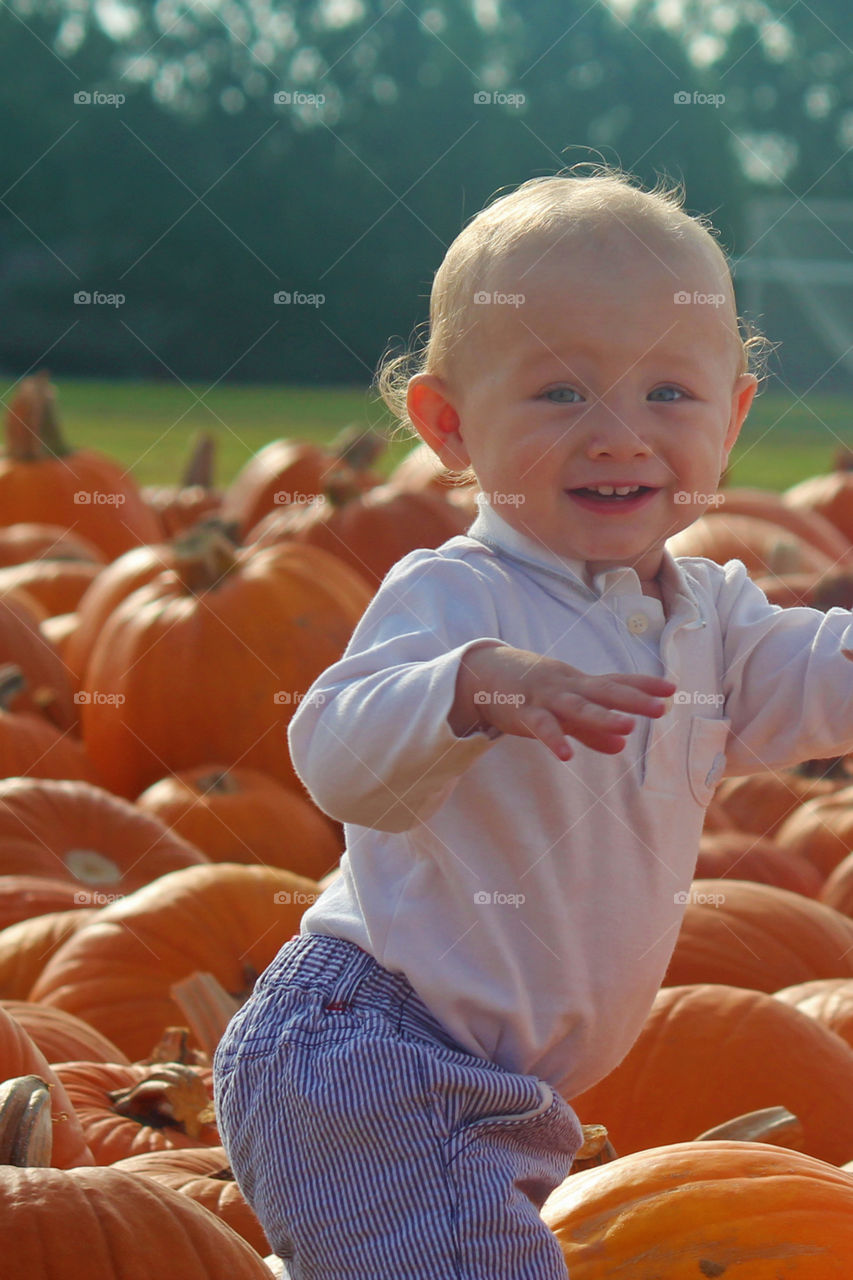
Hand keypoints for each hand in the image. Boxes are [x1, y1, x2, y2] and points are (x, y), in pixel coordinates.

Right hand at [450, 643, 675, 760]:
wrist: (484, 674)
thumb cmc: (531, 691)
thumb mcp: (564, 710)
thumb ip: (591, 730)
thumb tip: (621, 746)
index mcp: (580, 684)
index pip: (616, 682)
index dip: (642, 685)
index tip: (672, 688)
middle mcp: (568, 687)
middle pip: (604, 692)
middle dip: (634, 699)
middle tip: (662, 708)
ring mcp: (546, 698)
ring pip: (578, 707)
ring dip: (602, 717)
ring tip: (627, 727)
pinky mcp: (524, 713)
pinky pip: (542, 727)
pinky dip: (554, 740)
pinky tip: (568, 756)